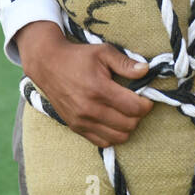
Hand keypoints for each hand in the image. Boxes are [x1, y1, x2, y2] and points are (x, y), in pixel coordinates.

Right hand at [18, 22, 154, 147]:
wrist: (48, 64)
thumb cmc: (78, 57)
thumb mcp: (103, 52)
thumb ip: (125, 63)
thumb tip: (145, 70)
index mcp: (99, 89)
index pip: (134, 108)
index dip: (146, 104)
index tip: (146, 98)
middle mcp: (90, 109)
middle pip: (129, 125)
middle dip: (138, 115)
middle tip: (135, 103)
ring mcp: (82, 121)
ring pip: (118, 137)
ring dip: (127, 126)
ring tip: (125, 112)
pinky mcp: (76, 127)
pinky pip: (102, 142)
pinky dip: (112, 134)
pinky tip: (113, 120)